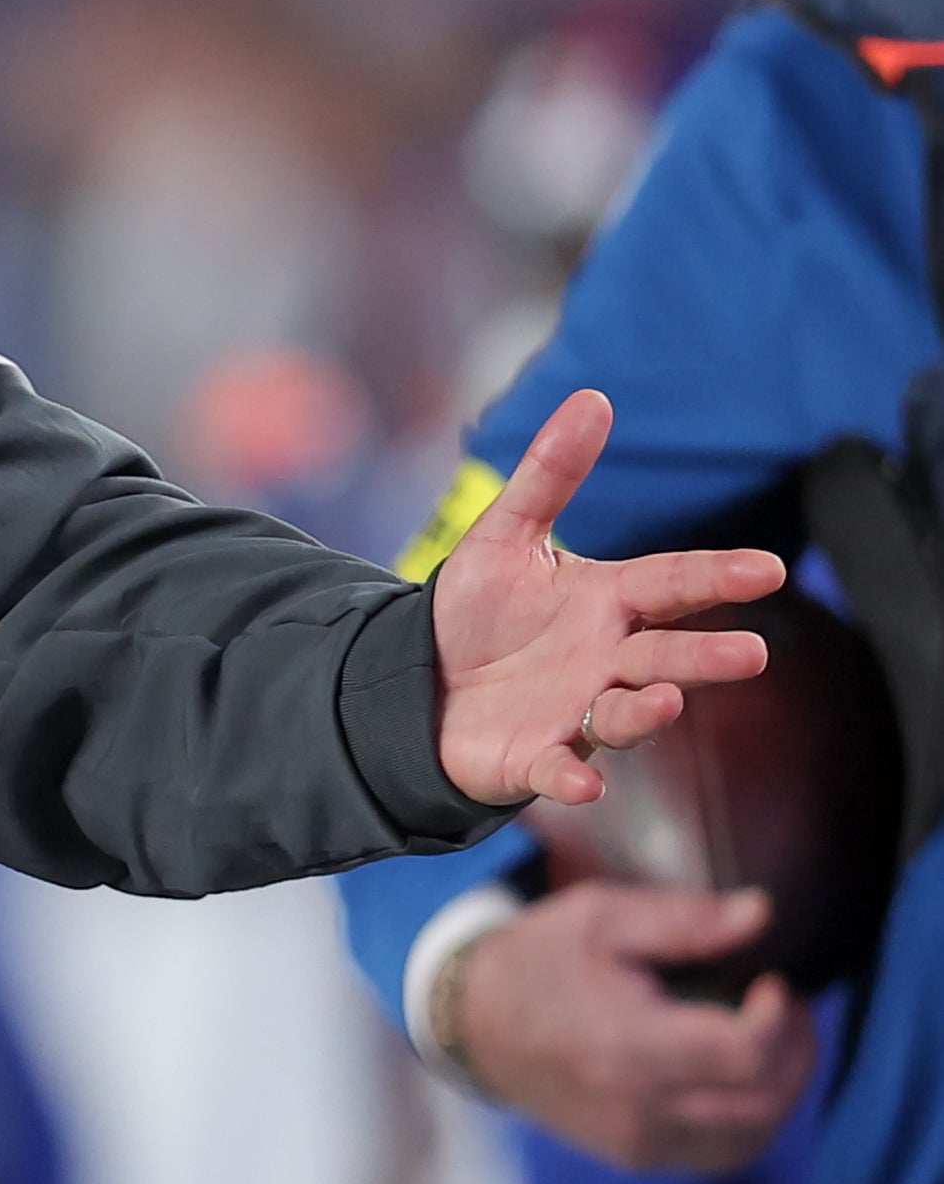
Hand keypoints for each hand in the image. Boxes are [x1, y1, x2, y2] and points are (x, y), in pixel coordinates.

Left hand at [428, 389, 784, 806]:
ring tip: (670, 699)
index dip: (717, 576)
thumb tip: (593, 398)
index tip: (768, 567)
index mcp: (607, 603)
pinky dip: (571, 779)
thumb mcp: (503, 536)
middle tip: (751, 653)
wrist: (414, 682)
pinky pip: (558, 771)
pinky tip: (582, 785)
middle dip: (705, 655)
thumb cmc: (473, 613)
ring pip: (627, 714)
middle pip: (666, 653)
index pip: (672, 582)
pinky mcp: (535, 759)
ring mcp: (577, 713)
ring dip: (649, 712)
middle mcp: (606, 660)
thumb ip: (549, 475)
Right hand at [451, 882, 815, 1170]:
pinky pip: (722, 1154)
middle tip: (784, 1009)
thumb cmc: (538, 961)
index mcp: (629, 1046)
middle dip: (795, 1052)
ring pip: (753, 1137)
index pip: (746, 1053)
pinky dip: (751, 1120)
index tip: (771, 981)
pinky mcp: (635, 1157)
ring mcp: (637, 1141)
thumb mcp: (601, 917)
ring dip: (781, 1090)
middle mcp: (638, 1108)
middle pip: (763, 1101)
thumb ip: (685, 920)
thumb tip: (760, 914)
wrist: (470, 1025)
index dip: (780, 1018)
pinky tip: (742, 1081)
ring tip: (772, 1044)